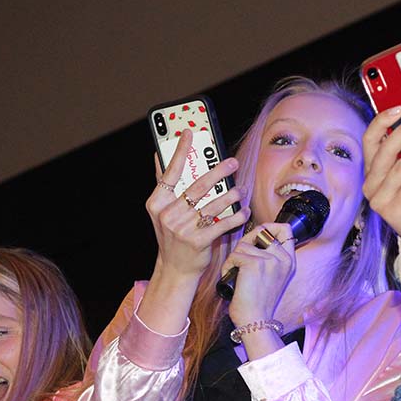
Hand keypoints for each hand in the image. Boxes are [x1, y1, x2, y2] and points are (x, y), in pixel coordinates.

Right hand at [147, 129, 248, 281]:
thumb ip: (164, 185)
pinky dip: (235, 215)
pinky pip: (222, 223)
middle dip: (218, 171)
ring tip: (241, 189)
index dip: (180, 151)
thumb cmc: (172, 236)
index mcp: (157, 203)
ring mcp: (182, 229)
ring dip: (231, 194)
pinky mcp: (198, 241)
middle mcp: (168, 214)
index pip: (170, 172)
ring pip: (213, 203)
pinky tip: (243, 210)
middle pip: (197, 186)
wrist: (175, 269)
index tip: (189, 132)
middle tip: (232, 162)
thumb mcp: (162, 211)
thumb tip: (160, 155)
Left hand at [223, 222, 295, 327]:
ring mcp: (270, 260)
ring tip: (236, 275)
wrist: (255, 320)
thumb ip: (270, 258)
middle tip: (239, 259)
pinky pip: (235, 255)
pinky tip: (232, 278)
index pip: (286, 229)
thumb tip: (255, 237)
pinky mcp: (254, 263)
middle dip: (246, 242)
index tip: (258, 235)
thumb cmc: (258, 302)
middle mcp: (283, 258)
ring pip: (243, 244)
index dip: (270, 226)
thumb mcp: (272, 277)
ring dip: (234, 259)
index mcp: (289, 261)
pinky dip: (229, 266)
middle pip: (261, 231)